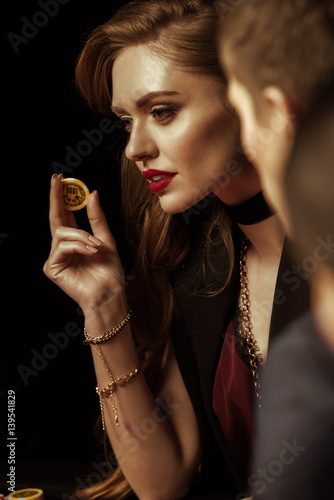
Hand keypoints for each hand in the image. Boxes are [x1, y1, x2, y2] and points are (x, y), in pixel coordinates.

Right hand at [43, 175, 126, 316]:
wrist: (110, 295)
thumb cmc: (109, 272)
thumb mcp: (106, 240)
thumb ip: (97, 218)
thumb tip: (92, 193)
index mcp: (75, 241)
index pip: (65, 215)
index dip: (62, 197)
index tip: (61, 180)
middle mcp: (63, 248)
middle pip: (55, 219)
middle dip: (56, 198)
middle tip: (57, 179)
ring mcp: (56, 258)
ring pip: (62, 233)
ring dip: (82, 236)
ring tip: (96, 247)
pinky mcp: (52, 268)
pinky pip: (62, 247)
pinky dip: (78, 246)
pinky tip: (90, 252)